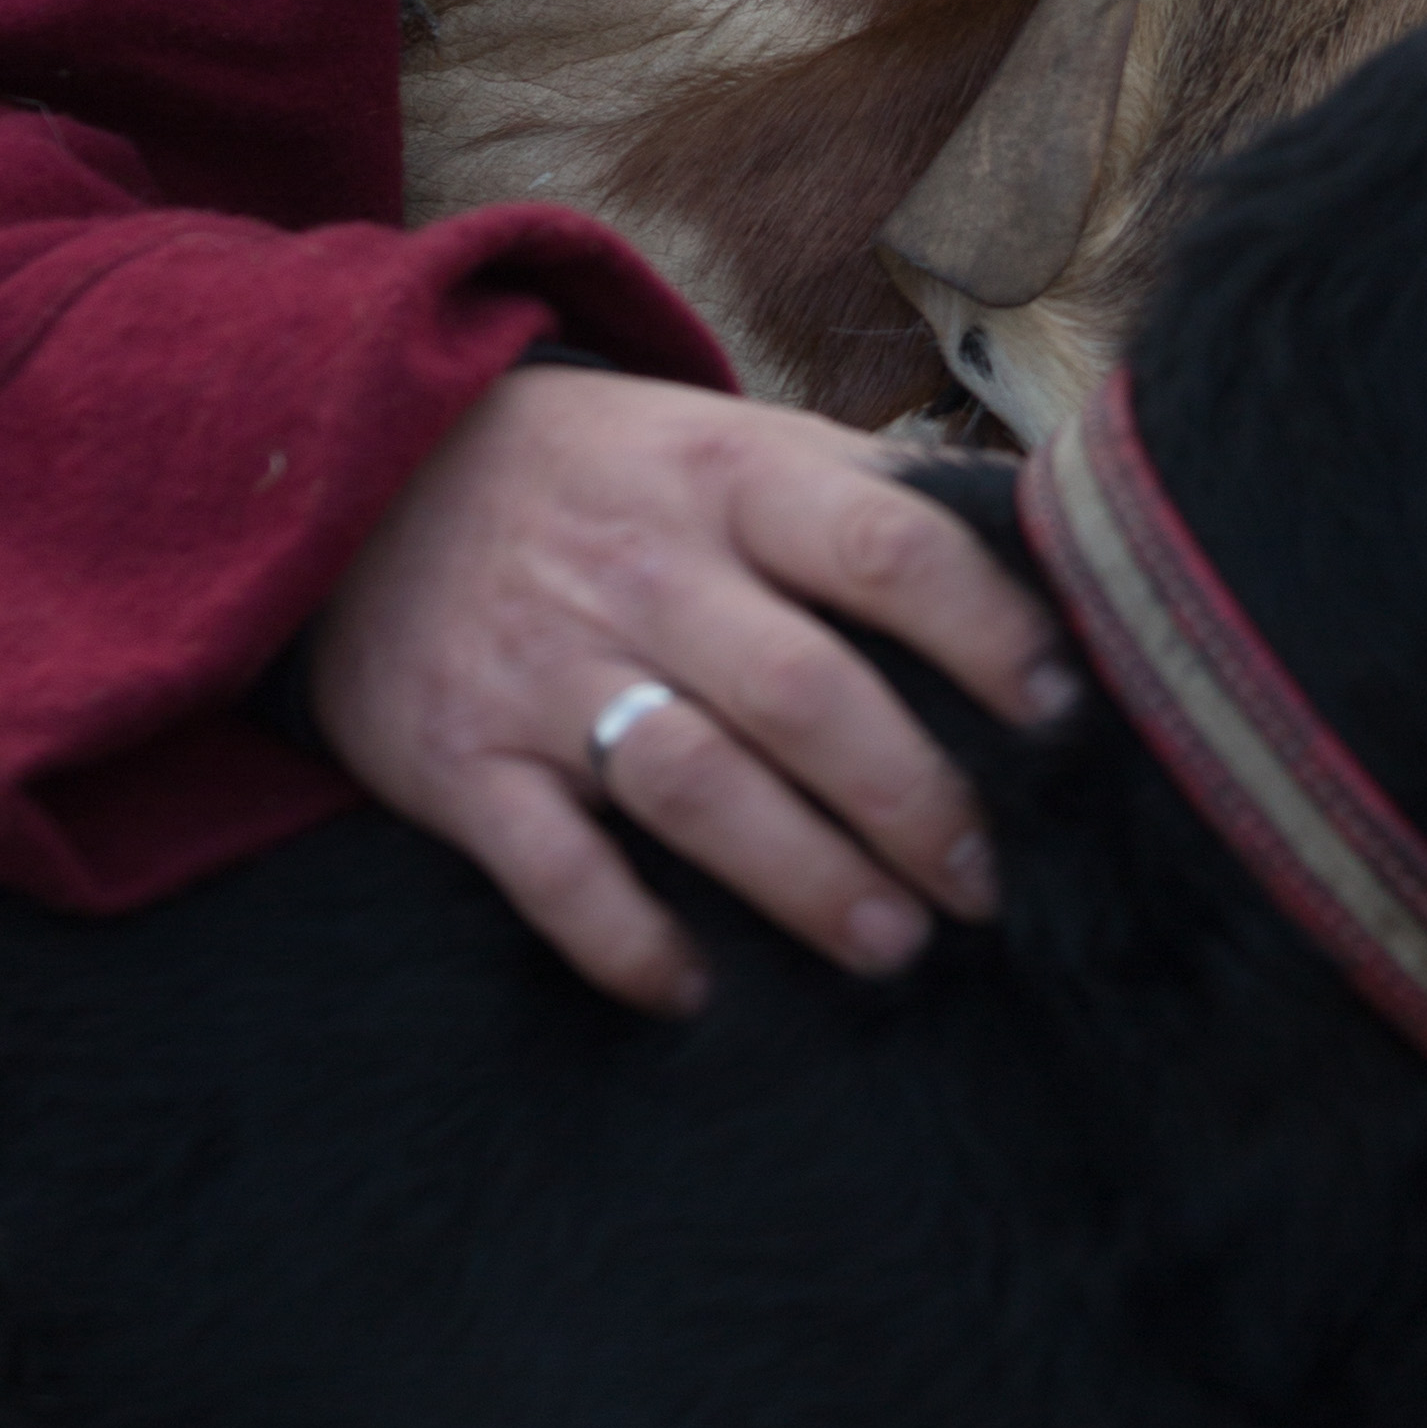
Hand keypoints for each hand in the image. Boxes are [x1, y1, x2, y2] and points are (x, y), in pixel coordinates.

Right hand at [307, 368, 1078, 1015]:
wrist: (366, 472)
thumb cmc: (600, 476)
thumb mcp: (720, 439)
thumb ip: (852, 492)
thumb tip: (1026, 542)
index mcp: (729, 476)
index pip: (885, 548)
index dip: (986, 633)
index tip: (1060, 715)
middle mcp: (646, 571)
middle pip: (806, 693)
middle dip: (912, 800)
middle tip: (984, 882)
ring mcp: (547, 668)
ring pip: (696, 786)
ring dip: (804, 879)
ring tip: (890, 946)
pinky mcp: (461, 760)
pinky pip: (552, 870)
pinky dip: (627, 939)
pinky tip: (695, 988)